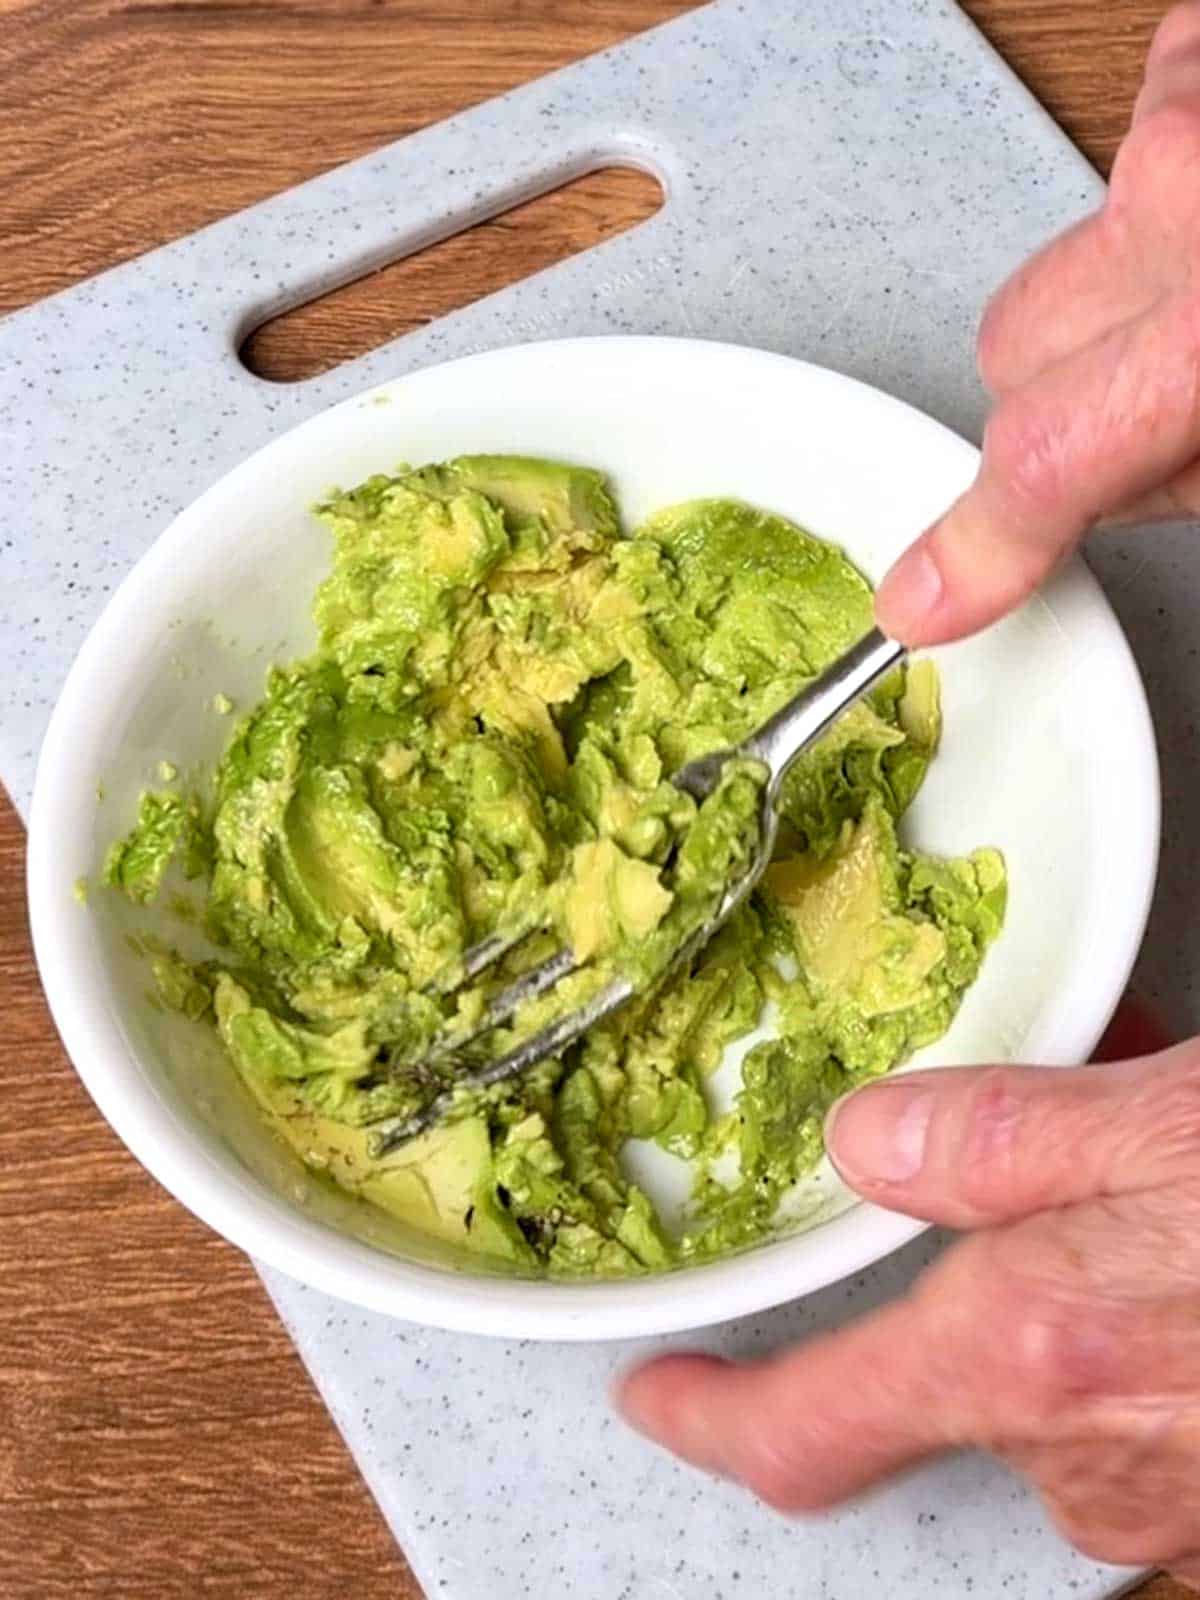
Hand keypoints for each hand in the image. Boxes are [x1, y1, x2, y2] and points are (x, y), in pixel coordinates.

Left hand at [617, 1005, 1199, 1586]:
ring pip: (1041, 1394)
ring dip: (1058, 1308)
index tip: (656, 1397)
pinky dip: (1123, 1347)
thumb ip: (997, 1138)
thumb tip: (865, 1142)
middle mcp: (1077, 1456)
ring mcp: (1155, 1500)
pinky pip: (1123, 1421)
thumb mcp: (1161, 1127)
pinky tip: (1176, 1271)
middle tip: (1037, 1185)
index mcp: (1024, 1350)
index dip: (709, 1419)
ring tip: (1129, 1208)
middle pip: (939, 1380)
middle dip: (965, 1288)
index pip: (804, 1427)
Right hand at [876, 1, 1199, 645]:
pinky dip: (1162, 202)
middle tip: (1165, 415)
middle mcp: (1180, 196)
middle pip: (1015, 351)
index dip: (976, 547)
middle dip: (1062, 403)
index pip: (1038, 460)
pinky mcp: (1194, 48)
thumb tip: (1110, 496)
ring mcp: (1184, 107)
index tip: (928, 596)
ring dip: (1118, 304)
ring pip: (1062, 258)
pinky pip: (1118, 157)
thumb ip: (1193, 478)